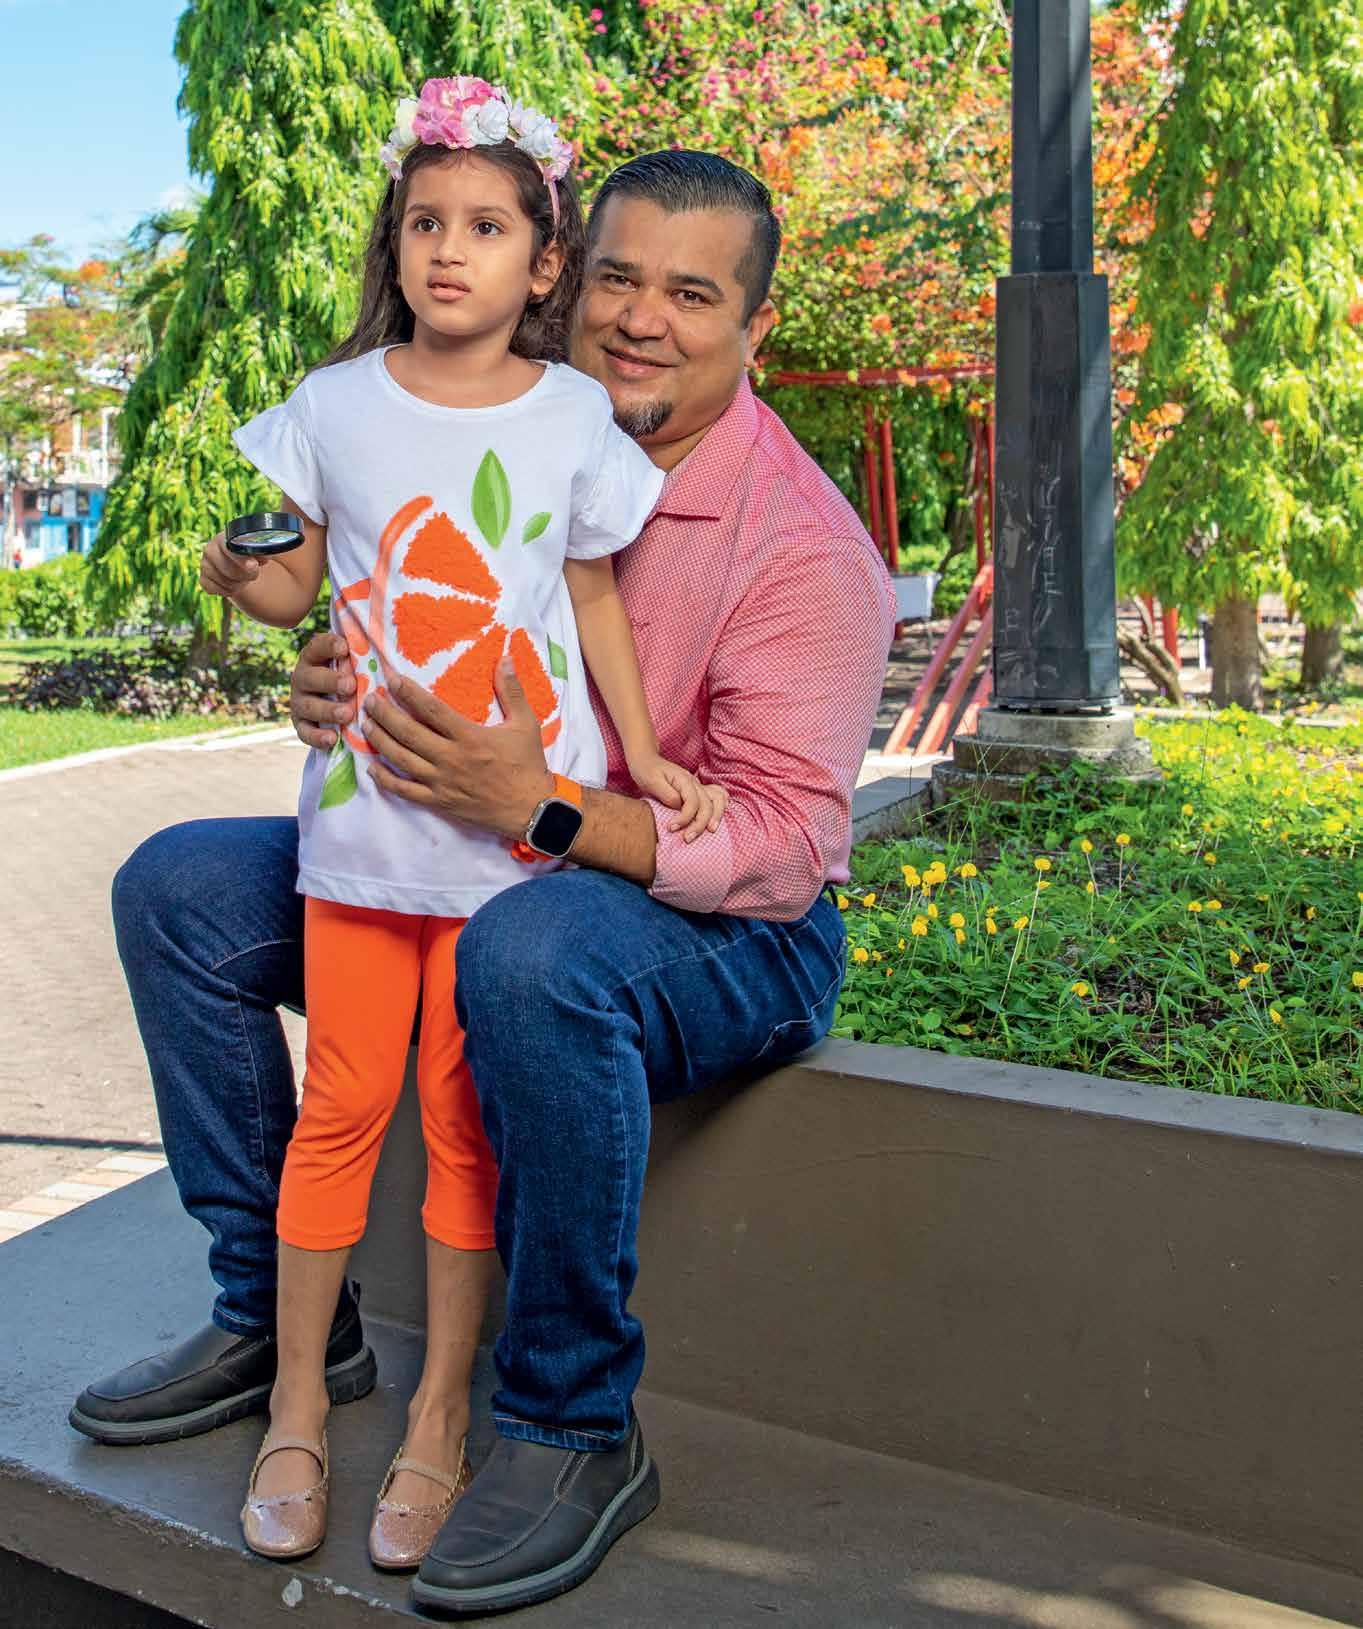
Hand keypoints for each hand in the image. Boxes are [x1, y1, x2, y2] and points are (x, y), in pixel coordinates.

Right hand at [199, 532, 261, 598]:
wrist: (241, 564)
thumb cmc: (252, 554)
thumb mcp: (261, 550)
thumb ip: (264, 550)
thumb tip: (266, 553)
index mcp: (225, 538)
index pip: (229, 548)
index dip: (241, 559)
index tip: (254, 566)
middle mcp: (210, 549)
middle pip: (226, 568)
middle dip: (244, 575)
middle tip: (253, 573)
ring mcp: (205, 564)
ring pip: (222, 581)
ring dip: (237, 584)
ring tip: (243, 577)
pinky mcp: (203, 579)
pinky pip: (214, 590)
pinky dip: (227, 591)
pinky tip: (233, 584)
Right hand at [289, 631, 356, 749]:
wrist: (338, 710)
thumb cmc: (353, 679)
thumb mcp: (355, 666)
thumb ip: (362, 658)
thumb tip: (385, 650)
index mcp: (315, 657)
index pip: (318, 646)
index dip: (329, 646)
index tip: (345, 648)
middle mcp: (303, 678)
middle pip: (310, 677)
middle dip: (330, 681)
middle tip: (350, 685)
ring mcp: (300, 702)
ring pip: (308, 706)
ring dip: (328, 710)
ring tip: (347, 714)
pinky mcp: (301, 725)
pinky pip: (305, 732)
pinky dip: (317, 737)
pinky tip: (332, 738)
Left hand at [359, 655, 551, 838]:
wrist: (531, 810)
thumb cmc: (528, 765)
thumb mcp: (526, 724)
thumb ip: (512, 691)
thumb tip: (505, 659)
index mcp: (470, 736)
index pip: (431, 710)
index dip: (408, 693)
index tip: (391, 679)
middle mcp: (451, 758)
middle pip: (408, 733)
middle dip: (384, 714)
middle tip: (369, 699)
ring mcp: (442, 782)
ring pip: (401, 759)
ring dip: (380, 740)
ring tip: (366, 724)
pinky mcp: (439, 801)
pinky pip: (405, 791)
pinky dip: (386, 780)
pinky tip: (372, 767)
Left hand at [629, 754, 728, 842]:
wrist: (646, 761)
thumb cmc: (646, 771)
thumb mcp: (651, 782)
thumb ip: (667, 795)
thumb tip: (679, 806)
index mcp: (684, 780)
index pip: (692, 802)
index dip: (684, 818)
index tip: (671, 828)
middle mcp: (695, 783)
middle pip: (707, 805)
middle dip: (699, 824)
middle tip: (687, 839)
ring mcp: (698, 786)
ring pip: (717, 800)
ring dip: (716, 816)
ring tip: (711, 831)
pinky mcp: (697, 791)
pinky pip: (717, 797)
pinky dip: (721, 807)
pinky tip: (718, 818)